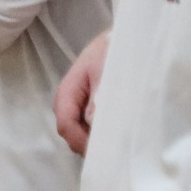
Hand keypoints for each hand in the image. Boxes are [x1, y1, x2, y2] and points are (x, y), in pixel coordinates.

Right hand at [55, 32, 110, 155]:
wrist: (124, 38)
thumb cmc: (112, 49)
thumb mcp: (107, 70)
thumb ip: (99, 95)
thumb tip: (92, 122)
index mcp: (68, 92)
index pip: (66, 125)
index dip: (81, 141)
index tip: (104, 152)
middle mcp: (69, 102)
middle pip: (71, 133)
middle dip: (88, 144)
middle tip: (114, 151)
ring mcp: (79, 106)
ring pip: (81, 132)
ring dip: (96, 140)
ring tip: (119, 143)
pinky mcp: (91, 108)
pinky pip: (91, 127)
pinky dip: (102, 133)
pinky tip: (119, 133)